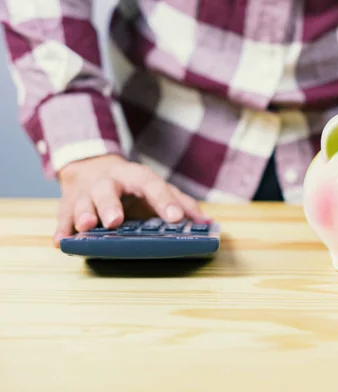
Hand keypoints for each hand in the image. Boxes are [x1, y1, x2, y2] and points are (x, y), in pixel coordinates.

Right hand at [54, 154, 203, 246]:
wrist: (92, 167)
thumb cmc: (132, 185)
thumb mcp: (156, 188)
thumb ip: (180, 202)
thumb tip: (205, 222)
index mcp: (135, 177)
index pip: (152, 185)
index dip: (165, 201)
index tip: (176, 218)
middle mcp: (108, 182)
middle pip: (107, 190)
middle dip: (110, 205)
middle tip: (116, 221)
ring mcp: (86, 193)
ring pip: (82, 202)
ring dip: (84, 214)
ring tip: (87, 227)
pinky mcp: (67, 205)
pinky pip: (62, 217)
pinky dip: (61, 229)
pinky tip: (61, 241)